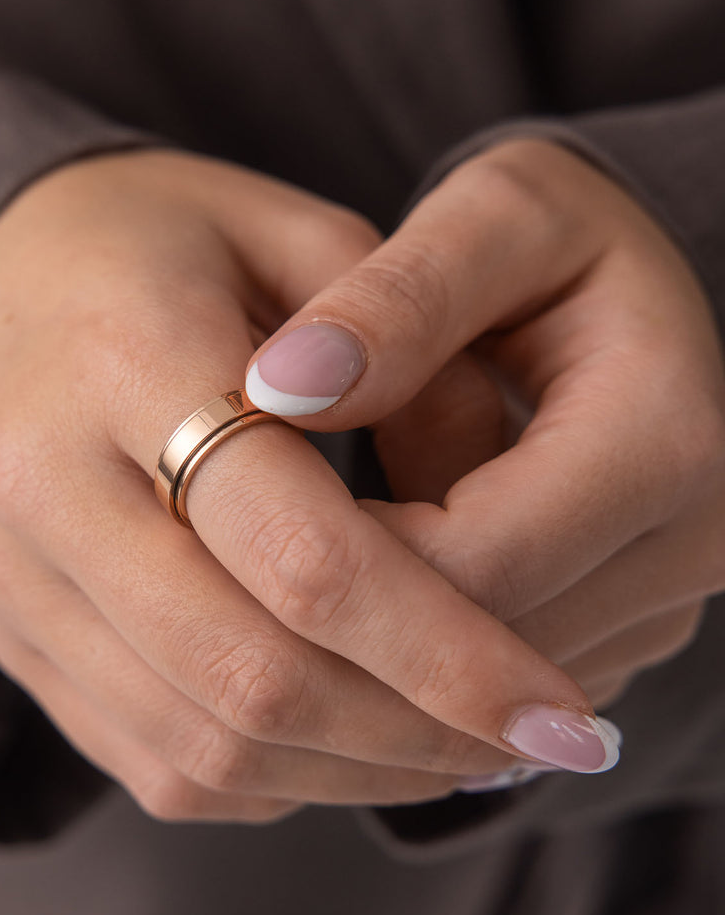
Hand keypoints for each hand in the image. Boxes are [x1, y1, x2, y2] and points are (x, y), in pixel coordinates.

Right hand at [0, 149, 610, 823]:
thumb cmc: (158, 240)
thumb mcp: (297, 232)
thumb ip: (410, 355)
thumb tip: (496, 507)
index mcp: (125, 361)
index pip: (303, 554)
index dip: (450, 650)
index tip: (558, 709)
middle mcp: (48, 492)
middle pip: (254, 676)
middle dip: (418, 732)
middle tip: (535, 742)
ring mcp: (17, 582)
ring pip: (206, 745)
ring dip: (358, 771)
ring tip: (466, 751)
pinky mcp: (15, 638)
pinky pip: (155, 760)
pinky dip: (278, 775)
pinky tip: (358, 743)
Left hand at [245, 138, 724, 721]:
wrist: (637, 292)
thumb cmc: (557, 239)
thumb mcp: (492, 216)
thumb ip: (396, 297)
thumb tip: (278, 387)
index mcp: (667, 440)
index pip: (478, 562)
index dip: (345, 562)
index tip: (246, 512)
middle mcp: (694, 544)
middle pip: (487, 647)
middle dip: (350, 626)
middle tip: (236, 565)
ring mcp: (666, 604)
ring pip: (492, 697)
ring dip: (375, 660)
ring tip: (276, 585)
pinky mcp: (629, 632)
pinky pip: (505, 698)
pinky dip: (413, 671)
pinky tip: (340, 610)